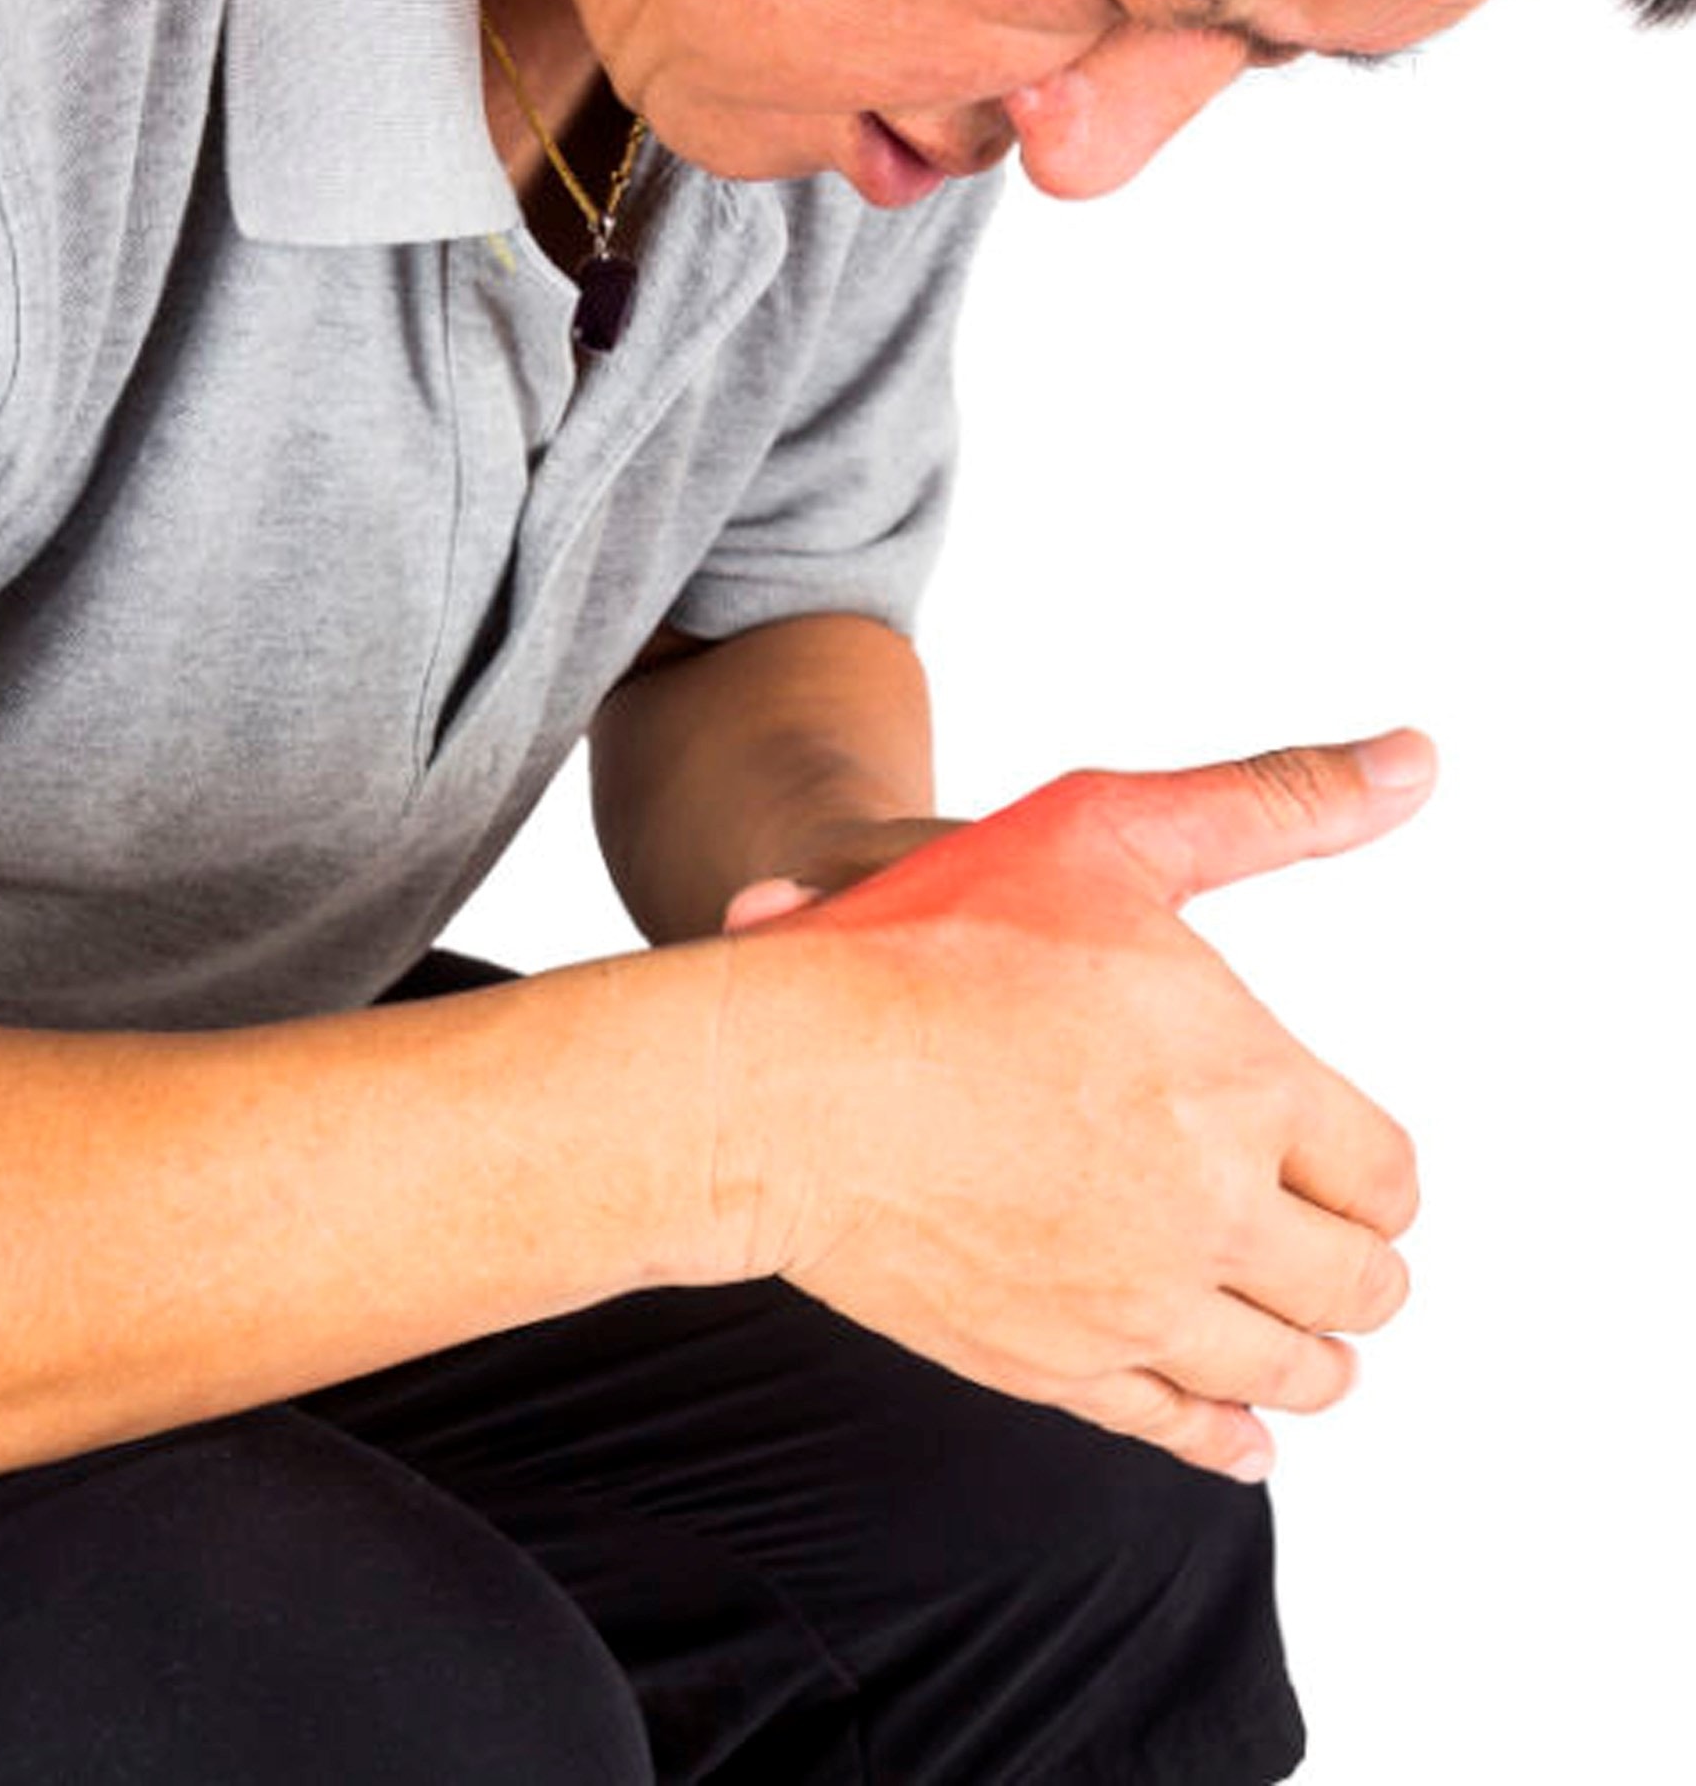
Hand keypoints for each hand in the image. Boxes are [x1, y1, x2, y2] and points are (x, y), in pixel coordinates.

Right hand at [712, 732, 1434, 1480]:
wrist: (782, 1078)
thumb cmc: (925, 944)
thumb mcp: (1104, 830)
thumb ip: (1273, 801)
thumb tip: (1413, 760)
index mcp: (1247, 1089)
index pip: (1386, 1176)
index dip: (1376, 1175)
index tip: (1347, 1168)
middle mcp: (1210, 1212)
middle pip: (1354, 1285)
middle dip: (1354, 1267)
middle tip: (1332, 1250)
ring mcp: (1132, 1305)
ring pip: (1283, 1372)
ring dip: (1311, 1357)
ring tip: (1300, 1338)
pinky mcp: (1052, 1366)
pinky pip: (1181, 1430)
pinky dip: (1227, 1436)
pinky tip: (1237, 1430)